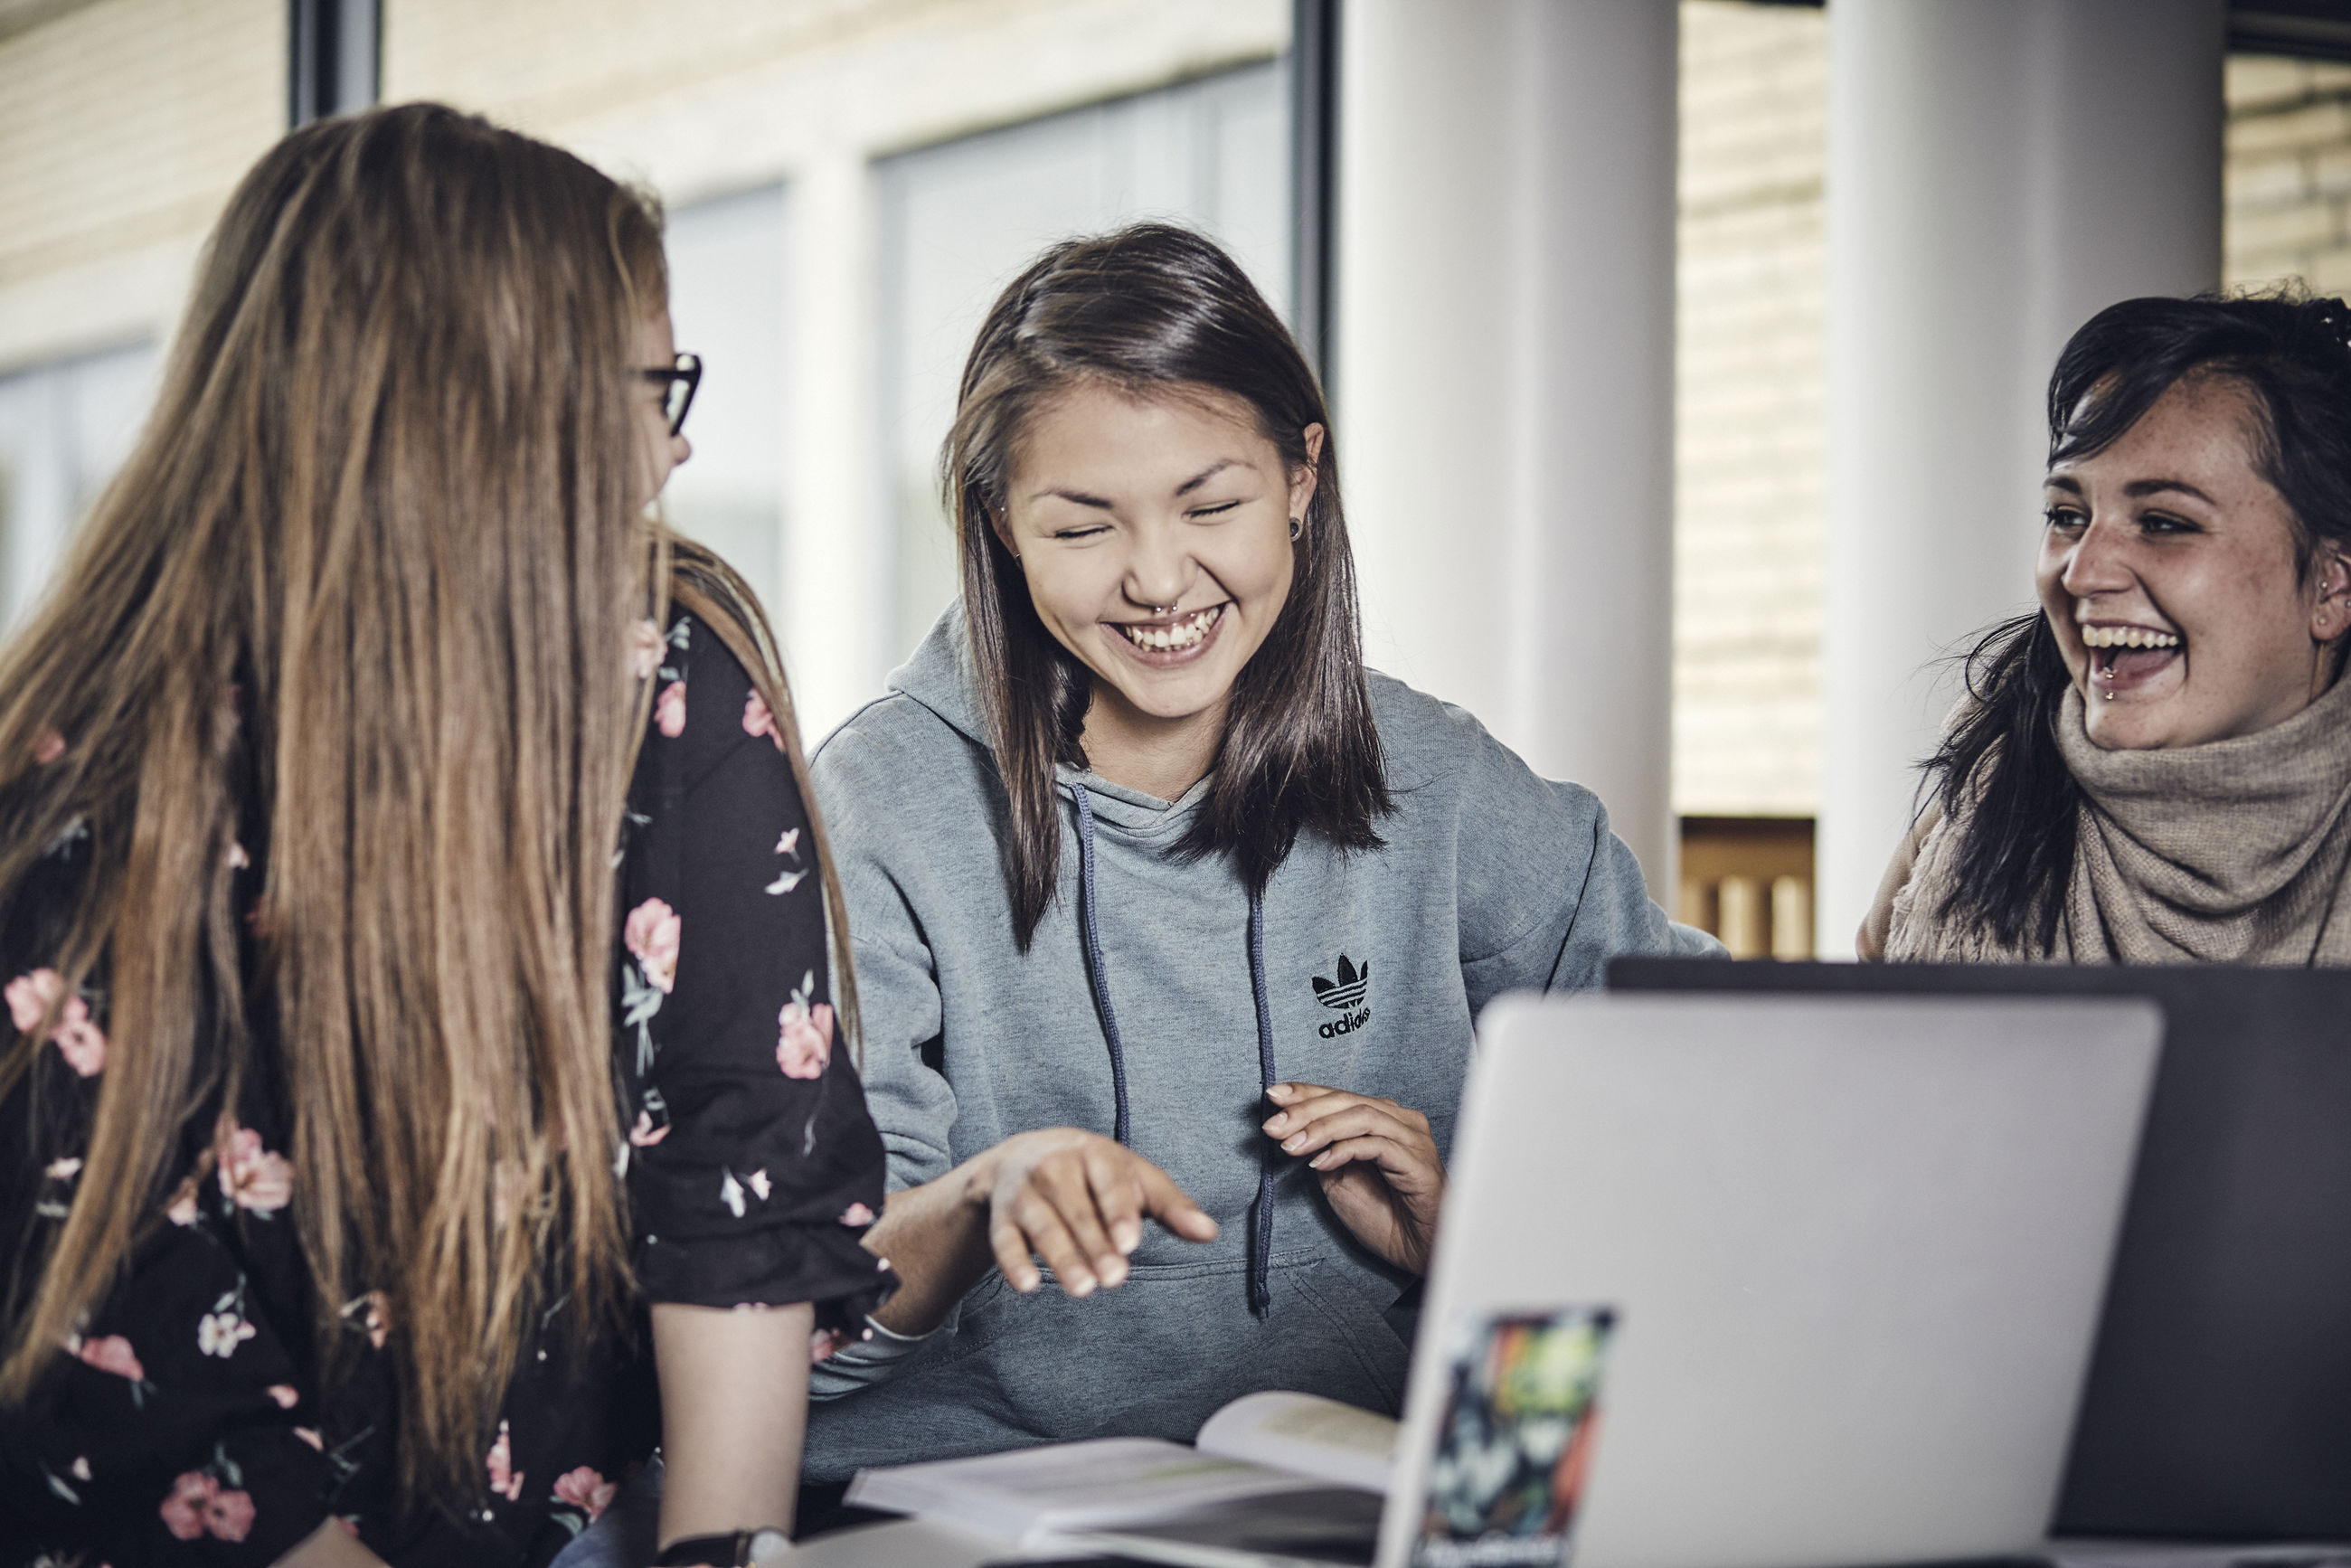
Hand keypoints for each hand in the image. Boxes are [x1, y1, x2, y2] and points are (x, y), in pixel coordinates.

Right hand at [964, 1127, 1218, 1295]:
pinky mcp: (1002, 1217)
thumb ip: (1171, 1206)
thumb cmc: (1094, 1173)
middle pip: (1077, 1210)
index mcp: (1094, 1153)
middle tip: (1114, 1278)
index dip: (1119, 1212)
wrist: (1021, 1157)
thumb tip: (1209, 1232)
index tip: (1130, 1243)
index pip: (1109, 1181)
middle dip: (1095, 1245)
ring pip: (1044, 1226)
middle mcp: (1055, 1166)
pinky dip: (1013, 1262)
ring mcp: (1025, 1192)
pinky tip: (1027, 1285)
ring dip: (1062, 1257)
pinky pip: (1004, 1240)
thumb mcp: (1134, 1178)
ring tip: (1082, 1288)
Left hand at [1263, 1082, 1444, 1274]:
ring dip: (1320, 1129)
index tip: (1272, 1096)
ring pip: (1360, 1116)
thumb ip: (1324, 1151)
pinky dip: (1344, 1149)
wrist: (1419, 1252)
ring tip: (1291, 1145)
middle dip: (1304, 1111)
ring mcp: (1412, 1139)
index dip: (1305, 1093)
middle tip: (1274, 1125)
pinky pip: (1376, 1144)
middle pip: (1347, 1101)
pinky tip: (1320, 1163)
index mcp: (1383, 1119)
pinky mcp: (1417, 1161)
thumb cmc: (1385, 1217)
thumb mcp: (1339, 1180)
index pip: (1339, 1096)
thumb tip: (1294, 1130)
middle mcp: (1401, 1121)